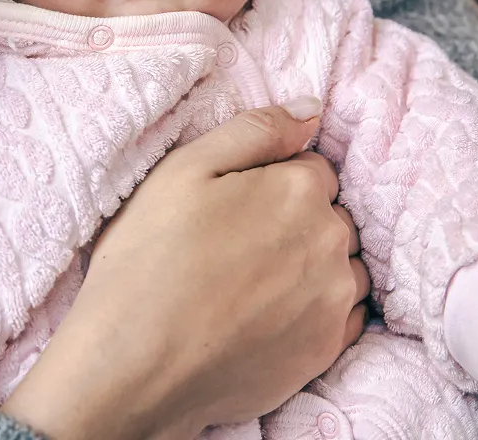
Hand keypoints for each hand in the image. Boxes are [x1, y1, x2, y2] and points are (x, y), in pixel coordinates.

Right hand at [2, 97, 369, 439]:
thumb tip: (311, 109)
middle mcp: (330, 240)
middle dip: (296, 221)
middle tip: (237, 245)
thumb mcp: (183, 170)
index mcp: (298, 189)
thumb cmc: (148, 262)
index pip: (311, 167)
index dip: (271, 182)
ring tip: (253, 283)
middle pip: (330, 214)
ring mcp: (333, 299)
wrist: (133, 368)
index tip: (234, 206)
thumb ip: (254, 130)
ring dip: (312, 265)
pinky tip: (271, 315)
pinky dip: (317, 309)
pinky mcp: (325, 349)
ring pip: (341, 265)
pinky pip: (344, 315)